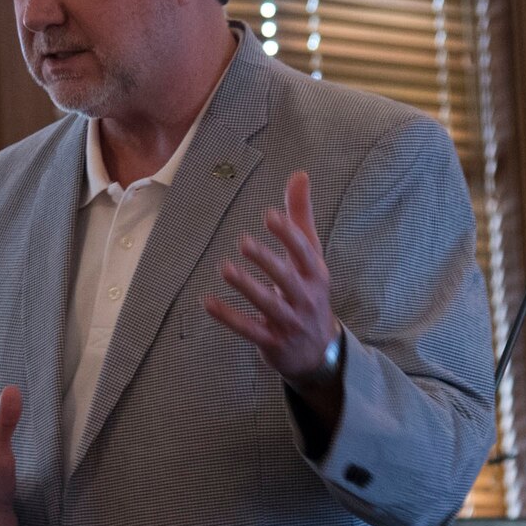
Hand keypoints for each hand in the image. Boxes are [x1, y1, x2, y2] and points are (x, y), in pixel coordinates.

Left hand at [204, 171, 340, 385]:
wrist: (319, 351)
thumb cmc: (309, 292)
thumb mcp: (310, 258)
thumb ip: (300, 218)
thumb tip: (299, 174)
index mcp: (316, 274)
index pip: (305, 251)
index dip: (289, 234)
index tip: (270, 215)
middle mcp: (306, 297)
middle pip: (287, 277)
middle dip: (267, 260)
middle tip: (243, 242)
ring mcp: (289, 322)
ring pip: (268, 304)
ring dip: (247, 287)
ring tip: (225, 268)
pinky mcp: (272, 341)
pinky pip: (248, 329)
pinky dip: (228, 317)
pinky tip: (207, 302)